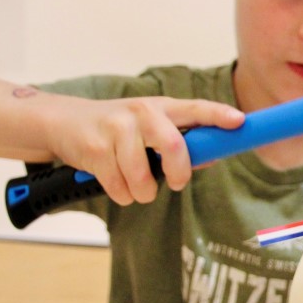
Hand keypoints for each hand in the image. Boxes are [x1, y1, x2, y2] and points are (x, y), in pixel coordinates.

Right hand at [47, 96, 243, 203]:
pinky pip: (120, 188)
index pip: (195, 109)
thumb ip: (180, 141)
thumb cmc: (117, 128)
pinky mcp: (95, 149)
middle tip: (176, 183)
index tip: (238, 122)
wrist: (64, 122)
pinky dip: (122, 194)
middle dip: (178, 172)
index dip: (218, 115)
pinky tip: (115, 181)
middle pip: (173, 146)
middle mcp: (141, 113)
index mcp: (160, 107)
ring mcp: (116, 129)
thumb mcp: (149, 126)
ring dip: (143, 192)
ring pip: (143, 177)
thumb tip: (212, 157)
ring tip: (137, 185)